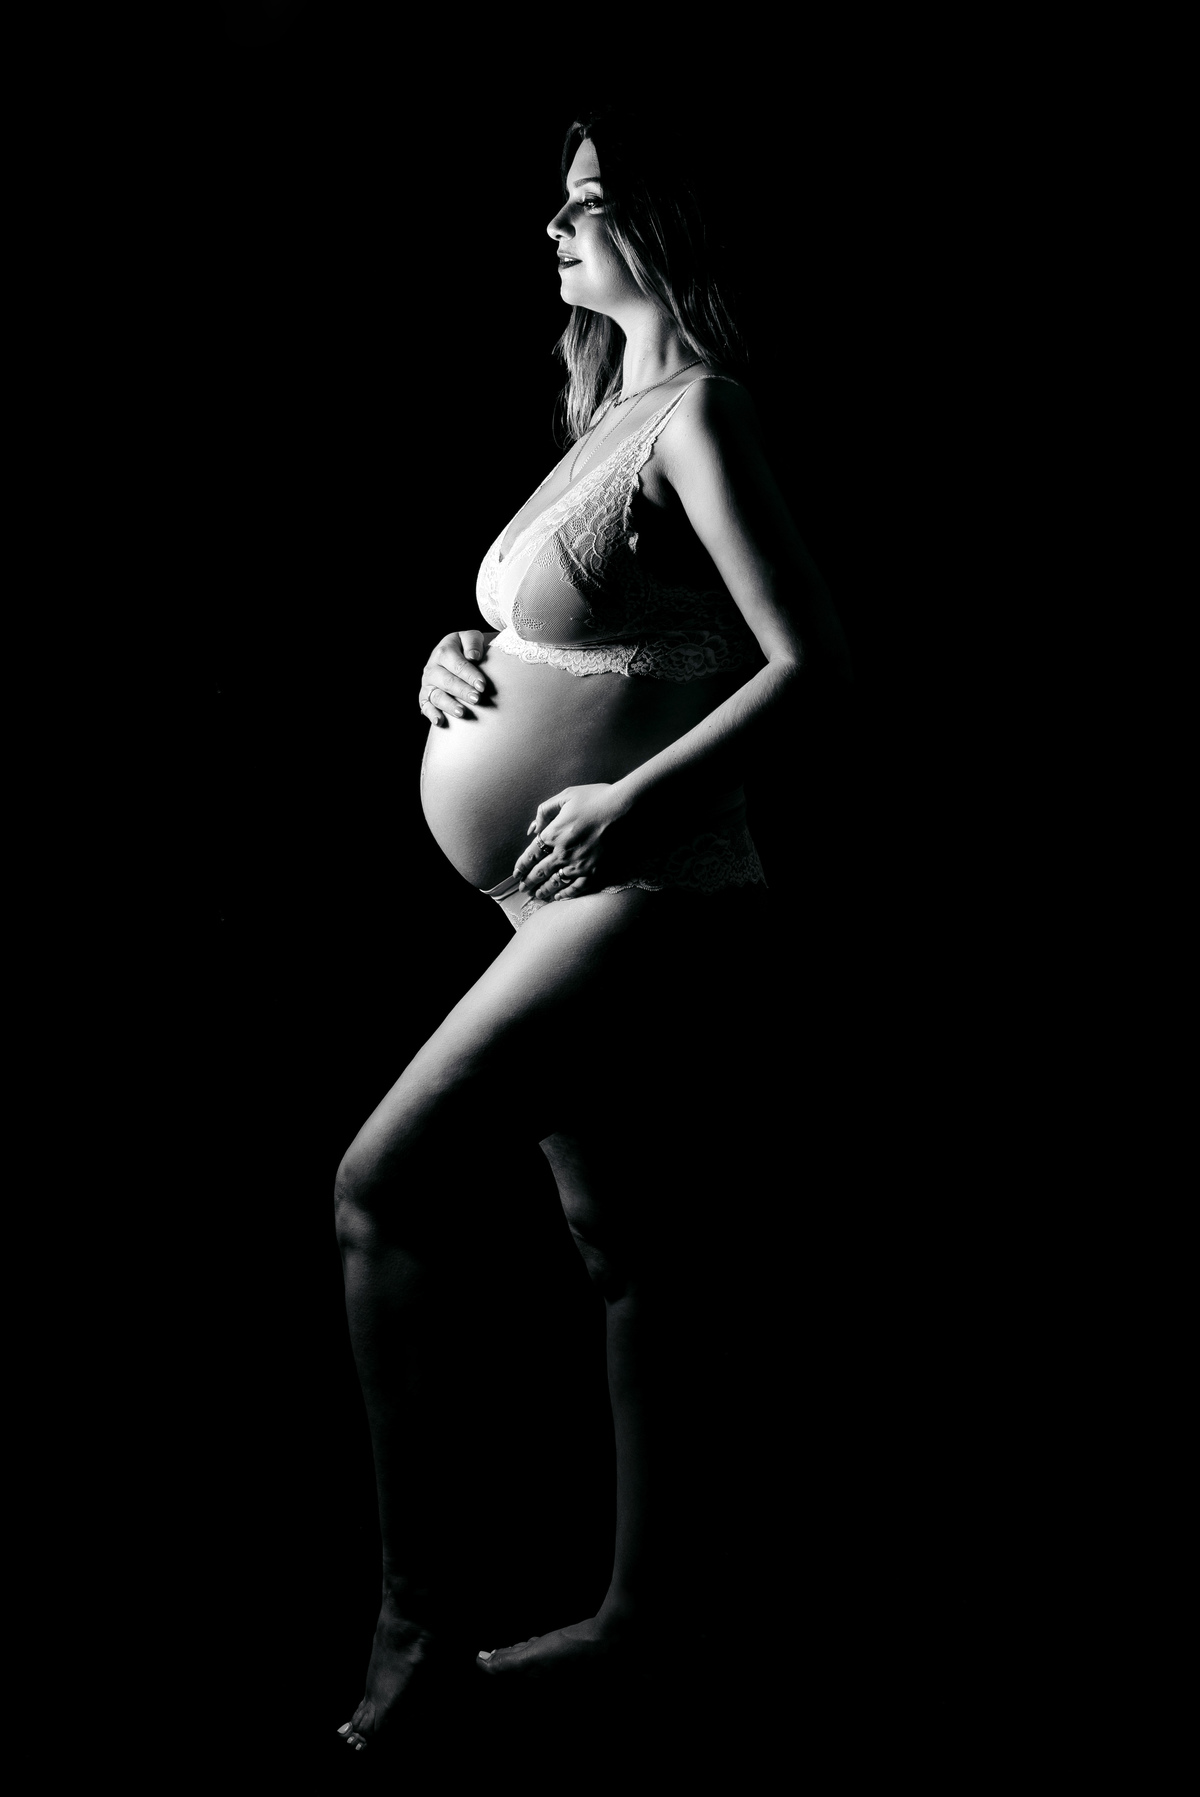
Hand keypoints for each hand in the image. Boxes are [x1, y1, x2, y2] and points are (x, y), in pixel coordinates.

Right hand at [419, 630, 490, 725]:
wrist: (459, 656)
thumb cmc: (468, 648)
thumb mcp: (472, 638)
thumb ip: (473, 642)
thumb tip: (473, 656)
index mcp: (444, 651)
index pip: (456, 663)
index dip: (469, 674)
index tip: (482, 685)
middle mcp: (433, 667)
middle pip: (446, 680)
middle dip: (462, 691)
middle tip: (477, 699)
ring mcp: (428, 683)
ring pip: (436, 695)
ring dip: (449, 705)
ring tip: (462, 713)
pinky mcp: (425, 696)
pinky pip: (425, 706)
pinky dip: (431, 714)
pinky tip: (440, 721)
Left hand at [512, 784, 633, 901]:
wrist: (626, 809)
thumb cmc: (597, 798)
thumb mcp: (567, 795)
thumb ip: (545, 811)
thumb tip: (532, 828)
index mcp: (553, 833)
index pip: (530, 855)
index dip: (521, 867)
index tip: (516, 874)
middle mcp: (562, 853)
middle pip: (539, 873)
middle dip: (529, 882)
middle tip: (523, 889)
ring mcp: (579, 865)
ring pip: (555, 883)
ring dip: (543, 891)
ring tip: (537, 896)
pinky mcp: (595, 872)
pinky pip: (576, 889)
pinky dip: (566, 895)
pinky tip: (559, 897)